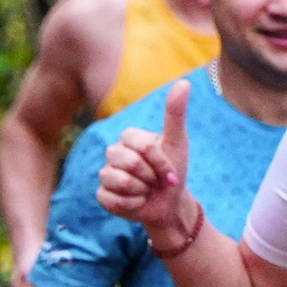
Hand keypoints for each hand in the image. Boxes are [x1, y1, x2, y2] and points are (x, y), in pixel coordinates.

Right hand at [99, 82, 197, 246]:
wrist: (169, 205)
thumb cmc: (173, 171)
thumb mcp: (177, 143)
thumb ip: (175, 114)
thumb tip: (184, 82)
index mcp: (129, 137)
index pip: (143, 146)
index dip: (160, 162)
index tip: (170, 171)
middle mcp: (113, 152)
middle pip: (130, 162)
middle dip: (152, 177)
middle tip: (157, 181)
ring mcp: (105, 174)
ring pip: (120, 181)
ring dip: (142, 191)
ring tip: (146, 190)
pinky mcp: (102, 195)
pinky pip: (112, 199)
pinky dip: (132, 204)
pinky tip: (137, 202)